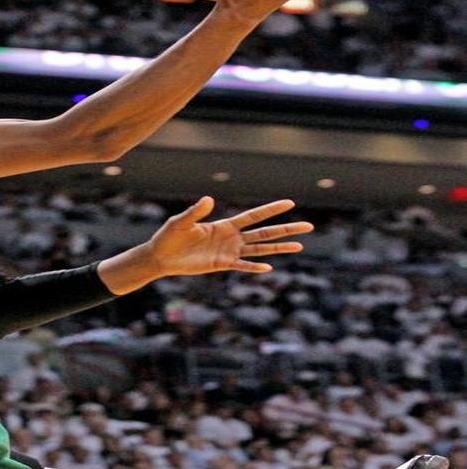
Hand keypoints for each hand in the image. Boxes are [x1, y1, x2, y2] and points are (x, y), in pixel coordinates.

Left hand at [146, 196, 312, 275]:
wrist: (161, 257)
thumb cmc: (169, 236)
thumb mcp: (182, 222)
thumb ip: (196, 212)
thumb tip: (209, 199)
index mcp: (225, 224)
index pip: (254, 216)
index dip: (271, 209)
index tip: (290, 202)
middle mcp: (231, 237)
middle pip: (264, 232)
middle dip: (286, 229)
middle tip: (308, 226)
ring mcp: (229, 252)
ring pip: (259, 249)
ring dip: (279, 248)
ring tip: (300, 245)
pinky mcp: (222, 265)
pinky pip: (242, 266)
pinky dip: (254, 267)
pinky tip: (269, 268)